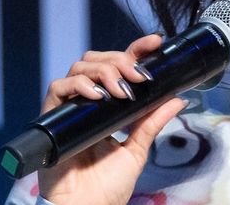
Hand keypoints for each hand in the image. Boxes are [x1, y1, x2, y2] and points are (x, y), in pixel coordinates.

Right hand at [37, 33, 187, 204]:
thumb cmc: (106, 188)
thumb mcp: (137, 150)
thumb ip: (153, 123)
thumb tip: (177, 99)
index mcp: (108, 107)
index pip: (118, 67)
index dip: (134, 50)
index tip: (154, 42)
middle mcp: (87, 104)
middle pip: (97, 60)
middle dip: (120, 60)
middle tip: (137, 76)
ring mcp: (70, 110)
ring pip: (79, 68)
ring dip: (103, 71)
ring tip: (120, 90)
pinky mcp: (52, 120)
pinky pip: (57, 88)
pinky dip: (77, 86)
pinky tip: (96, 96)